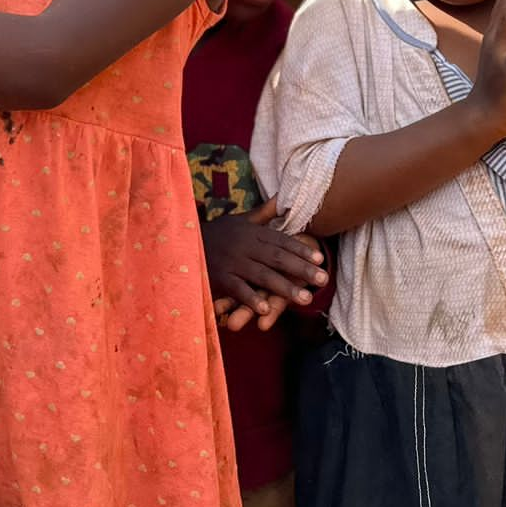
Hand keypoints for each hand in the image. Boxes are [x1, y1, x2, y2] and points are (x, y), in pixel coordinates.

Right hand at [202, 198, 325, 331]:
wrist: (182, 241)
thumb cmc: (216, 233)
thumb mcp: (239, 220)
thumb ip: (263, 213)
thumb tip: (284, 197)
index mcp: (251, 232)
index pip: (280, 240)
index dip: (300, 249)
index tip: (320, 257)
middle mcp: (244, 245)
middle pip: (277, 258)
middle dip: (301, 269)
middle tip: (323, 279)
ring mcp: (232, 262)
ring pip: (262, 275)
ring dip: (285, 287)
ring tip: (305, 298)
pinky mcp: (219, 277)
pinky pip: (238, 289)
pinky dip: (251, 298)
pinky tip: (266, 309)